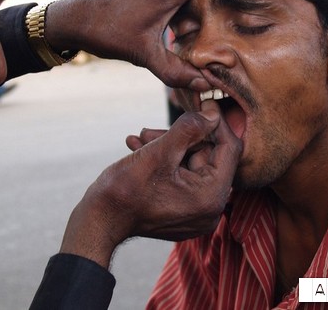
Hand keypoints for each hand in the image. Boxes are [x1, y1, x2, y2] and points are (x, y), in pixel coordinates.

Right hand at [59, 101, 240, 267]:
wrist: (98, 222)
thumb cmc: (124, 190)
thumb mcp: (158, 151)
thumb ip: (190, 128)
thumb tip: (213, 112)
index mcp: (210, 197)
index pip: (229, 150)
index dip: (216, 123)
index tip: (202, 104)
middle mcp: (210, 210)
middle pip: (209, 157)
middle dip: (183, 137)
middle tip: (153, 129)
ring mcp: (198, 214)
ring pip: (193, 164)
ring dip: (169, 147)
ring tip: (142, 138)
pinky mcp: (185, 213)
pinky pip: (184, 178)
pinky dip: (167, 162)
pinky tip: (141, 149)